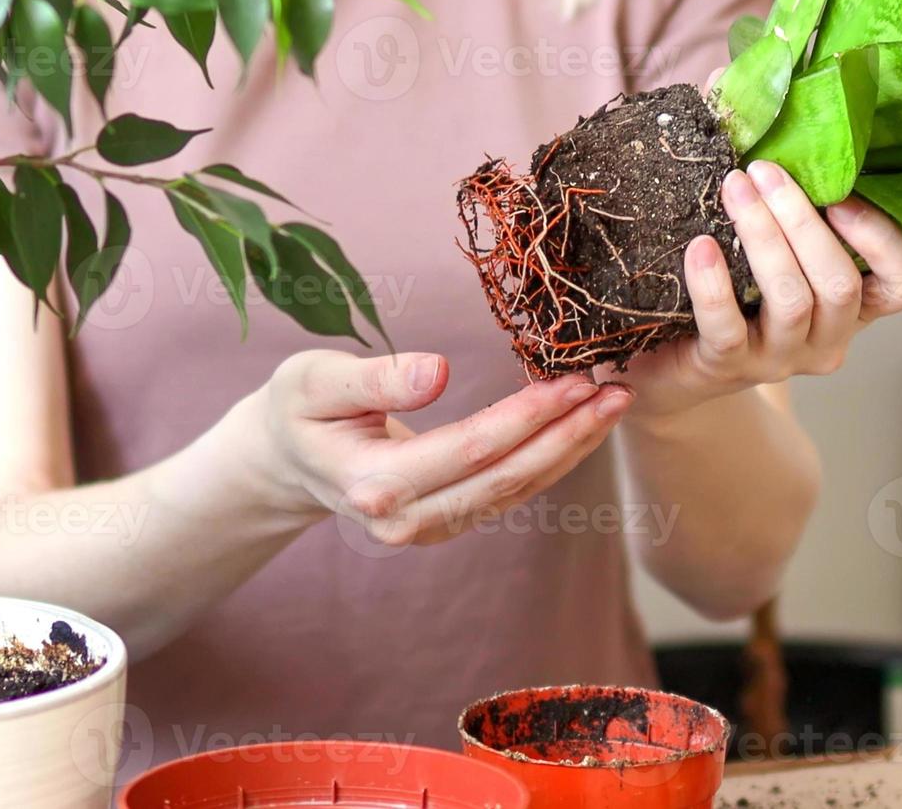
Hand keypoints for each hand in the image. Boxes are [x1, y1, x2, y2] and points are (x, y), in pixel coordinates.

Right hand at [228, 350, 635, 546]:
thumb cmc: (298, 409)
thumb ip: (375, 378)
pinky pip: (508, 494)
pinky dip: (550, 460)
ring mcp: (426, 530)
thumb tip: (435, 371)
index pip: (469, 449)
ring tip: (614, 405)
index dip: (527, 416)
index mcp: (372, 483)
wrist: (284, 460)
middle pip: (504, 478)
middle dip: (567, 435)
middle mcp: (404, 520)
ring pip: (515, 492)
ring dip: (570, 450)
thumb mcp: (315, 380)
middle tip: (617, 391)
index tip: (573, 379)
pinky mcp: (445, 523)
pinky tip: (580, 427)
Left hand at [616, 160, 901, 418]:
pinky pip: (728, 326)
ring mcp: (779, 359)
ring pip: (792, 299)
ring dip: (764, 236)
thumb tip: (738, 81)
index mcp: (851, 306)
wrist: (671, 371)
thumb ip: (771, 183)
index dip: (887, 240)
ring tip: (734, 188)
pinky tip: (700, 245)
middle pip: (840, 283)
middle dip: (803, 218)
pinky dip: (714, 282)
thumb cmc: (727, 292)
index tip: (842, 196)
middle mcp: (826, 338)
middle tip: (763, 169)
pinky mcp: (727, 368)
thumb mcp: (764, 244)